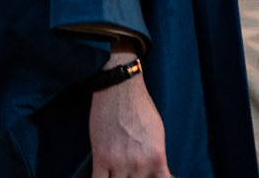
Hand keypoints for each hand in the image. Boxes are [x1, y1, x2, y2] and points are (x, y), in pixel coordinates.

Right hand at [90, 61, 169, 177]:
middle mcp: (140, 164)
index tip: (144, 177)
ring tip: (115, 171)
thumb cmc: (140, 107)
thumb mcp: (157, 133)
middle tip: (128, 172)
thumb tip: (153, 174)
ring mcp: (120, 163)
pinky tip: (102, 175)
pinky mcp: (101, 159)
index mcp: (157, 157)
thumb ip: (155, 157)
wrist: (120, 89)